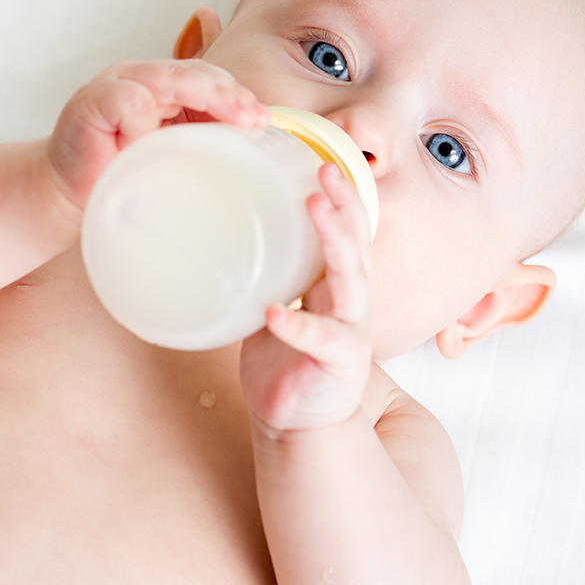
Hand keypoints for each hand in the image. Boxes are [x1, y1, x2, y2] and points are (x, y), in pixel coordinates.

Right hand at [46, 59, 269, 211]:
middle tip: (256, 119)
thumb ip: (196, 138)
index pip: (204, 75)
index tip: (263, 119)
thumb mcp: (166, 155)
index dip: (235, 93)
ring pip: (167, 78)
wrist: (63, 197)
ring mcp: (112, 84)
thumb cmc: (118, 176)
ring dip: (205, 98)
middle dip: (229, 94)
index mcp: (158, 86)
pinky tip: (149, 146)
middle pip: (192, 72)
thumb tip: (246, 137)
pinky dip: (144, 123)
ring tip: (234, 122)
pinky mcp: (90, 102)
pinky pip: (129, 101)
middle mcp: (136, 76)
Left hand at [240, 163, 373, 433]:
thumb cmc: (288, 363)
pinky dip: (298, 324)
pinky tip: (277, 311)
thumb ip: (270, 278)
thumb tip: (226, 239)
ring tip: (315, 209)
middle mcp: (351, 305)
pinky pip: (319, 339)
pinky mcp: (338, 364)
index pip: (350, 234)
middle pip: (357, 246)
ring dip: (335, 242)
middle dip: (345, 206)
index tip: (327, 162)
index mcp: (337, 289)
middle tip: (325, 171)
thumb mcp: (281, 308)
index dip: (344, 199)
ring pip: (351, 282)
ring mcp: (350, 333)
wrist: (298, 422)